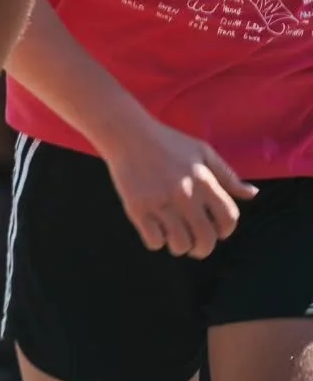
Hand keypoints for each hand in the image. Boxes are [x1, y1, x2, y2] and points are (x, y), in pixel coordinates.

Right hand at [103, 116, 257, 258]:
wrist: (126, 132)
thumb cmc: (167, 141)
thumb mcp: (202, 151)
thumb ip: (227, 175)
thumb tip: (253, 194)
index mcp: (203, 181)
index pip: (228, 219)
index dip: (225, 230)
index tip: (215, 230)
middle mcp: (185, 193)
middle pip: (205, 238)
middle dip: (203, 248)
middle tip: (196, 246)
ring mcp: (160, 202)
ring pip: (180, 243)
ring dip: (180, 246)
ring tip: (174, 238)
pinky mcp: (137, 207)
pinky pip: (154, 240)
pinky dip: (157, 241)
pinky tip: (155, 229)